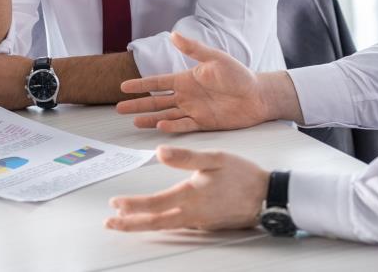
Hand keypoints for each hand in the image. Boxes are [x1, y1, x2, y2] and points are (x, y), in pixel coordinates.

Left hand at [105, 146, 268, 231]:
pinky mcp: (206, 224)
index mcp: (191, 196)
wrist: (268, 197)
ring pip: (165, 226)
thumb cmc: (243, 175)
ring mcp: (199, 222)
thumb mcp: (214, 158)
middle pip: (155, 222)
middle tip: (109, 223)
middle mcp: (192, 214)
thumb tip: (159, 152)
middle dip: (130, 224)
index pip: (155, 204)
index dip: (133, 205)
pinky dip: (160, 223)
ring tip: (124, 221)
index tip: (115, 204)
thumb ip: (185, 157)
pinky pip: (178, 225)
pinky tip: (154, 219)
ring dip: (142, 224)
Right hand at [114, 32, 270, 131]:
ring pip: (166, 115)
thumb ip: (193, 49)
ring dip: (150, 118)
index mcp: (186, 79)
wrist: (259, 95)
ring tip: (134, 121)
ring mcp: (194, 110)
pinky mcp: (204, 124)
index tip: (123, 87)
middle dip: (138, 104)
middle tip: (120, 108)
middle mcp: (187, 96)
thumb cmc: (239, 75)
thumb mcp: (215, 58)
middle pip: (157, 101)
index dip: (140, 85)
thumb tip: (173, 34)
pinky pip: (184, 126)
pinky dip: (172, 127)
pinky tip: (160, 127)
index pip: (157, 82)